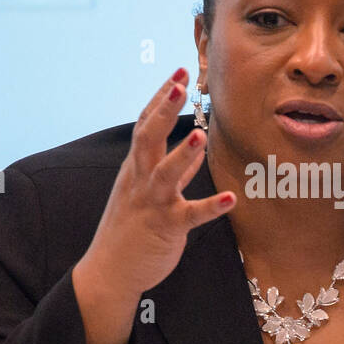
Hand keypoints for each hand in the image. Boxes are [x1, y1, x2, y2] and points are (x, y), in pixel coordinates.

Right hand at [75, 69, 234, 300]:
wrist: (110, 271)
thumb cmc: (130, 228)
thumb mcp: (147, 191)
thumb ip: (174, 168)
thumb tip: (195, 147)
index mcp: (136, 167)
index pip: (146, 124)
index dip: (161, 97)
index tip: (178, 72)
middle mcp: (140, 179)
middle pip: (148, 137)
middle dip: (163, 109)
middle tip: (180, 82)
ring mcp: (152, 203)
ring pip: (165, 173)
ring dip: (183, 153)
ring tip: (202, 134)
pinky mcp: (166, 228)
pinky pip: (191, 215)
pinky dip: (212, 206)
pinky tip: (233, 199)